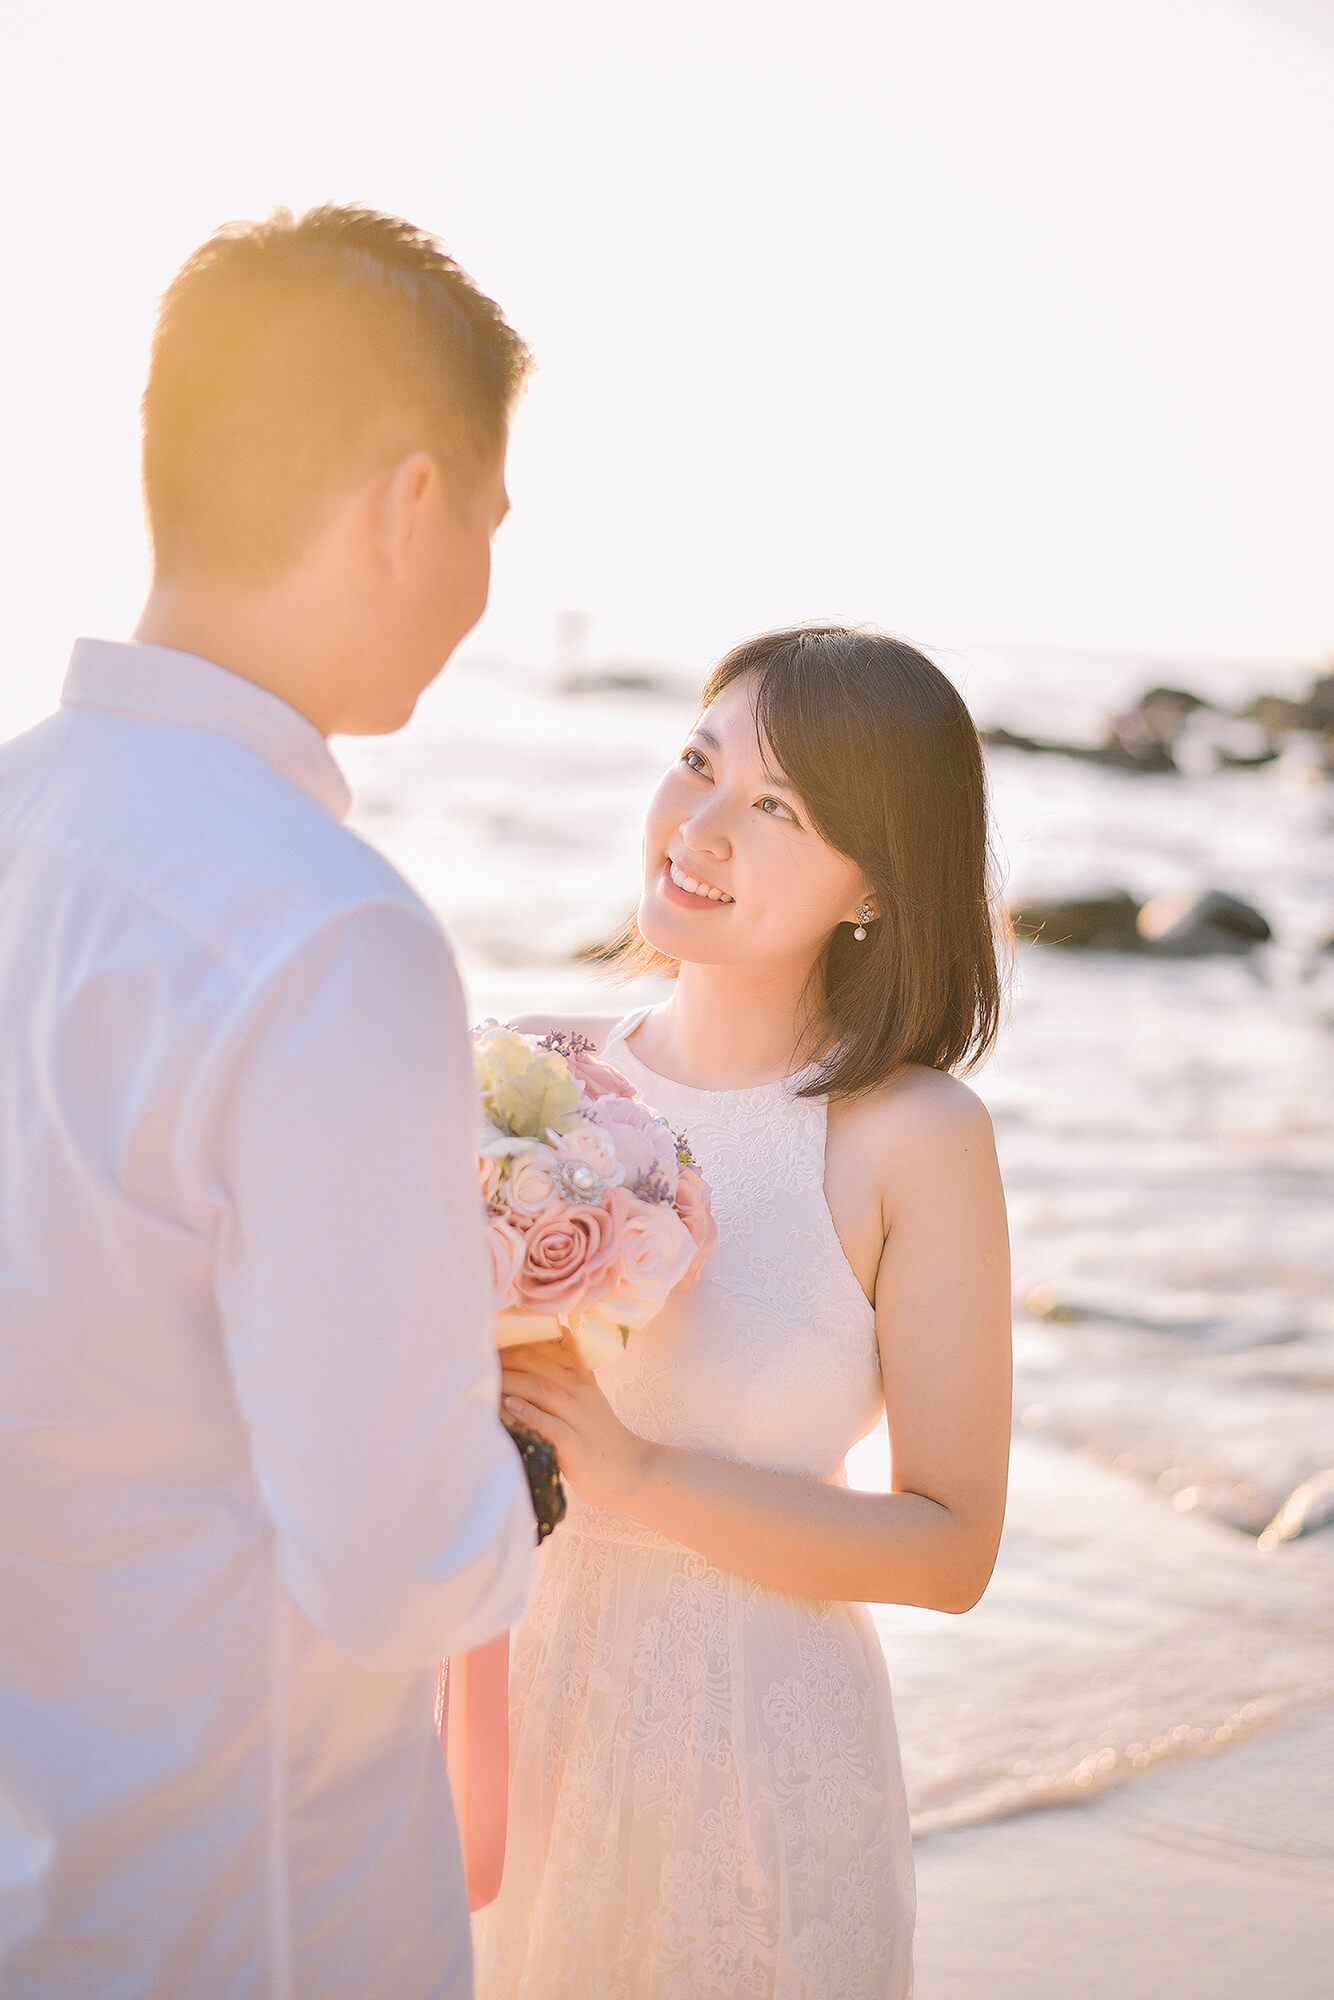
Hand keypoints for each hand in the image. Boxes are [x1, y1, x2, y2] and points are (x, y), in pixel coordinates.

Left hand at [500, 1332, 649, 1513]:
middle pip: (537, 1365)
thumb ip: (574, 1362)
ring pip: (541, 1390)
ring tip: (486, 1377)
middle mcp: (580, 1391)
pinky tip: (510, 1405)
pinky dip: (529, 1414)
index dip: (515, 1341)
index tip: (490, 1338)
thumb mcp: (589, 1390)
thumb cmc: (598, 1429)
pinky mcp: (576, 1444)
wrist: (627, 1466)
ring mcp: (579, 1417)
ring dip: (511, 1381)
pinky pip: (551, 1425)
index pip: (544, 1348)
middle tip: (479, 1356)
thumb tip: (562, 1330)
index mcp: (579, 1375)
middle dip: (506, 1358)